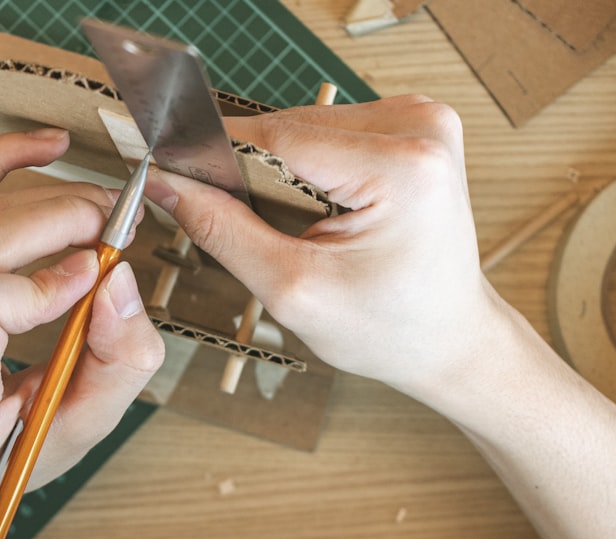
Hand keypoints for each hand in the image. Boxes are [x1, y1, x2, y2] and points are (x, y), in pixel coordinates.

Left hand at [0, 129, 163, 524]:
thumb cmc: (6, 453)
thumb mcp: (78, 432)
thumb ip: (117, 363)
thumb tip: (119, 279)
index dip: (43, 279)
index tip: (94, 279)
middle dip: (61, 219)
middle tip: (119, 227)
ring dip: (49, 197)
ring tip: (102, 211)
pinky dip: (0, 161)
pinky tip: (48, 149)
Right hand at [145, 96, 497, 404]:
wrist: (449, 340)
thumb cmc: (388, 328)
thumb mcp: (293, 290)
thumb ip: (224, 231)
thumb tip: (166, 184)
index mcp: (402, 167)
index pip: (278, 137)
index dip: (218, 157)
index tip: (174, 178)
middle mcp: (420, 128)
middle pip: (293, 127)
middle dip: (256, 172)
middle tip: (248, 228)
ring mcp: (423, 122)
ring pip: (308, 127)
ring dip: (283, 171)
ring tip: (295, 229)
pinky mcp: (416, 128)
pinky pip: (333, 134)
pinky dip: (311, 169)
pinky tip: (318, 213)